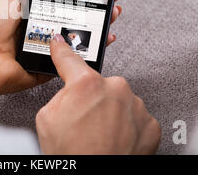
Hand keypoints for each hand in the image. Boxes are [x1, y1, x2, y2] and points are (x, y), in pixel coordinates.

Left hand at [0, 0, 124, 101]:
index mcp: (31, 5)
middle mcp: (40, 23)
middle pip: (77, 10)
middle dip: (98, 1)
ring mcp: (46, 44)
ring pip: (80, 32)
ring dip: (101, 22)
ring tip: (114, 11)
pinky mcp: (49, 65)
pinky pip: (75, 57)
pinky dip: (93, 48)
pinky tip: (107, 37)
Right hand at [36, 35, 160, 153]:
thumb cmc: (71, 154)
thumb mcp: (46, 118)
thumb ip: (61, 95)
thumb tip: (70, 90)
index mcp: (87, 84)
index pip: (70, 59)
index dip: (61, 49)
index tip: (60, 42)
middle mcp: (115, 89)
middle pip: (98, 84)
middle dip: (91, 97)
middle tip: (82, 121)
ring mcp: (136, 106)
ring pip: (118, 100)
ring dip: (110, 112)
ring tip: (100, 135)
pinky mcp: (150, 124)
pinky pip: (135, 116)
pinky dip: (126, 125)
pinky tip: (115, 139)